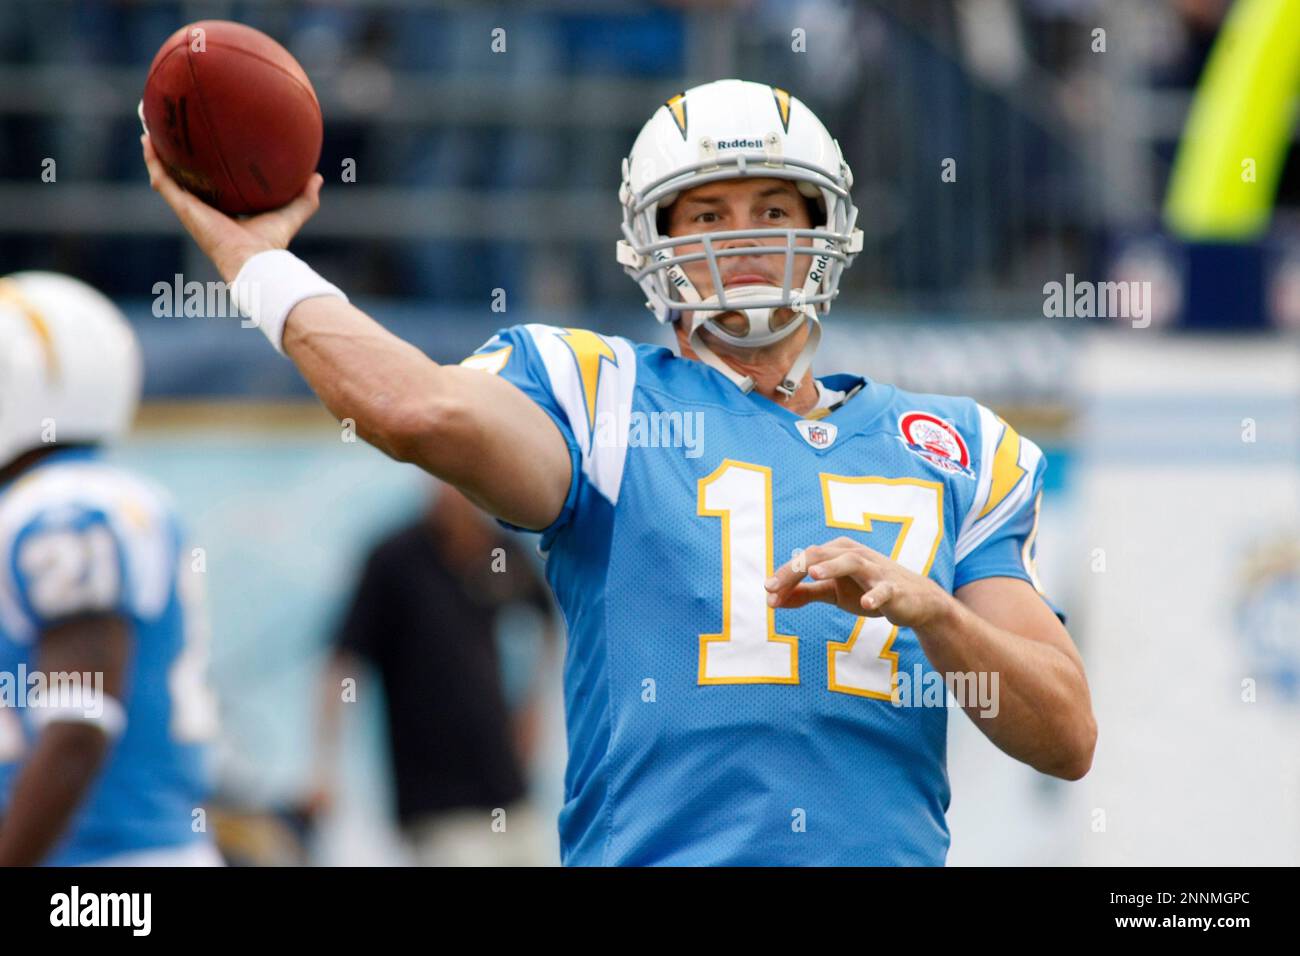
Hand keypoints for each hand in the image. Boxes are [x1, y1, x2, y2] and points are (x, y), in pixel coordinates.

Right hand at [141, 133, 323, 282]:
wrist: (254, 260)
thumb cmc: (272, 243)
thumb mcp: (291, 213)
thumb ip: (305, 198)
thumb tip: (317, 176)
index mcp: (224, 209)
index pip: (212, 184)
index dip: (207, 167)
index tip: (204, 147)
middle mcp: (203, 207)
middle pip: (185, 176)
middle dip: (176, 155)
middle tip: (170, 128)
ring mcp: (189, 207)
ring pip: (166, 174)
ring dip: (156, 151)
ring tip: (149, 125)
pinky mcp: (182, 207)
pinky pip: (162, 179)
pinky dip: (153, 159)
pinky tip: (148, 138)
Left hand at [764, 536, 953, 628]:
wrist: (913, 601)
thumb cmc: (867, 590)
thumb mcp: (832, 592)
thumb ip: (804, 593)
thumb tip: (772, 600)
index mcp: (837, 553)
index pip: (805, 560)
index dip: (784, 577)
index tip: (767, 594)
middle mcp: (854, 554)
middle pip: (820, 556)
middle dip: (794, 571)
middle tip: (773, 587)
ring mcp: (874, 570)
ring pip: (851, 562)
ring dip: (832, 567)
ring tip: (814, 574)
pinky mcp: (893, 587)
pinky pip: (883, 589)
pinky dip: (875, 595)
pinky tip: (865, 603)